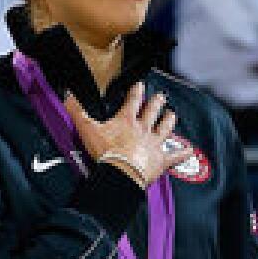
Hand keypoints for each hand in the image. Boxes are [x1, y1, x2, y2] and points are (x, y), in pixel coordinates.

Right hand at [64, 84, 190, 187]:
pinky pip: (174, 156)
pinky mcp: (160, 161)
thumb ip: (77, 112)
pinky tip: (190, 150)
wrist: (120, 173)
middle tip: (160, 97)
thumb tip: (67, 96)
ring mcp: (153, 144)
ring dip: (169, 120)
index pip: (133, 100)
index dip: (137, 91)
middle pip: (153, 111)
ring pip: (165, 128)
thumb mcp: (88, 130)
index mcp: (127, 121)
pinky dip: (182, 153)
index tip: (140, 85)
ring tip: (172, 114)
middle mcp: (143, 129)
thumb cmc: (106, 153)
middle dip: (157, 102)